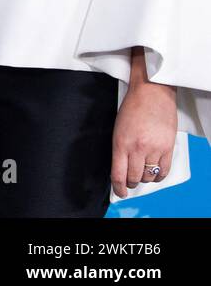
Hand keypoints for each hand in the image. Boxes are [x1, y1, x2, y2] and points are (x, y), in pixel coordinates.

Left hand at [111, 52, 176, 197]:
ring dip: (145, 179)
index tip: (119, 192)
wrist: (151, 93)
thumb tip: (121, 167)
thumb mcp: (117, 129)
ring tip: (142, 174)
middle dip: (130, 183)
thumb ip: (119, 148)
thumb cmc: (132, 108)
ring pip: (149, 176)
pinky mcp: (168, 148)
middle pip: (134, 178)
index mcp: (120, 143)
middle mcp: (137, 148)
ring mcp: (154, 149)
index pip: (118, 174)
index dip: (118, 188)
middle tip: (130, 182)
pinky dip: (159, 176)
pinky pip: (164, 171)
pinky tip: (155, 174)